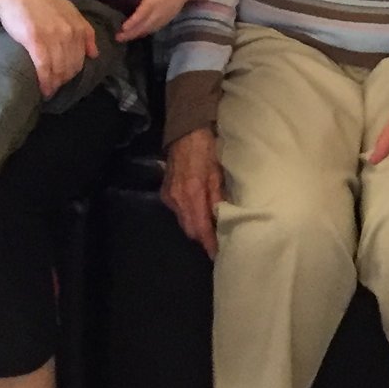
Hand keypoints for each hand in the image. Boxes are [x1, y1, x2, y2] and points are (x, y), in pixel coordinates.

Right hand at [0, 0, 96, 95]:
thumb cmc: (40, 2)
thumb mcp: (67, 11)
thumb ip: (83, 30)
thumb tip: (93, 54)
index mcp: (78, 25)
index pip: (81, 58)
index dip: (73, 72)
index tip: (64, 79)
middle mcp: (69, 31)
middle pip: (71, 66)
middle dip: (64, 80)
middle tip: (54, 87)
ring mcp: (53, 36)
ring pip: (59, 69)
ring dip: (54, 84)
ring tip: (48, 91)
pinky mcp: (36, 40)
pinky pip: (44, 67)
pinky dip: (45, 82)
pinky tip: (43, 89)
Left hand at [113, 0, 192, 41]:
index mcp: (149, 5)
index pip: (139, 16)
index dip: (131, 23)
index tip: (123, 28)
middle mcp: (155, 15)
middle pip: (141, 27)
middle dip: (130, 34)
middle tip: (118, 38)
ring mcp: (160, 20)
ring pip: (147, 30)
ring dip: (136, 35)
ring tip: (126, 38)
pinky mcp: (165, 22)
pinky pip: (153, 30)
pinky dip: (144, 33)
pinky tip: (139, 34)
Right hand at [160, 128, 223, 258]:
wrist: (185, 132)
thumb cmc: (206, 149)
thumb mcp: (217, 172)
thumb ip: (218, 197)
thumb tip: (223, 219)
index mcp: (193, 194)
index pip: (201, 229)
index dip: (209, 244)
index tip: (217, 255)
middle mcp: (178, 200)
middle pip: (190, 230)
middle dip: (202, 238)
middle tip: (217, 242)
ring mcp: (169, 197)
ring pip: (183, 222)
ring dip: (195, 228)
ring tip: (209, 230)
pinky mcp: (165, 192)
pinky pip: (177, 212)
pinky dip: (188, 216)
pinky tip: (198, 212)